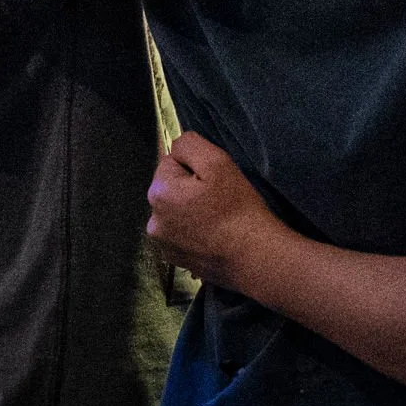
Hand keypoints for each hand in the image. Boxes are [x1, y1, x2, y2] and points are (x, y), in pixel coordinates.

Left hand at [146, 131, 282, 292]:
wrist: (253, 257)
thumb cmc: (237, 207)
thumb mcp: (217, 162)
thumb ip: (190, 144)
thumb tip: (177, 146)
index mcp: (158, 193)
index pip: (172, 162)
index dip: (196, 167)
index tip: (216, 180)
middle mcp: (153, 220)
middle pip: (172, 189)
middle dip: (191, 189)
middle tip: (220, 199)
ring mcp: (163, 244)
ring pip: (177, 213)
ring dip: (191, 211)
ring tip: (218, 219)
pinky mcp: (176, 261)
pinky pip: (182, 235)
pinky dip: (194, 232)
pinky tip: (215, 236)